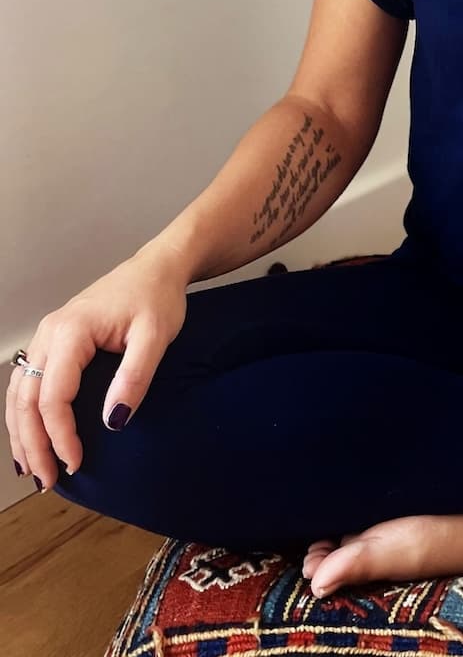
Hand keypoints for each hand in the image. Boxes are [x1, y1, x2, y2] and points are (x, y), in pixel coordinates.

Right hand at [6, 245, 189, 494]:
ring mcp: (47, 336)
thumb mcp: (156, 335)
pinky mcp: (54, 342)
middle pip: (26, 398)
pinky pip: (28, 382)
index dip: (60, 434)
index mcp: (71, 330)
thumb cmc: (157, 296)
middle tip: (49, 480)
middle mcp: (49, 333)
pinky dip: (24, 414)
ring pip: (19, 393)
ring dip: (22, 433)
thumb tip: (114, 421)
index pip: (53, 395)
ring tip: (34, 469)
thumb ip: (136, 377)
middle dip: (33, 443)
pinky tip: (30, 438)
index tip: (76, 461)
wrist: (158, 267)